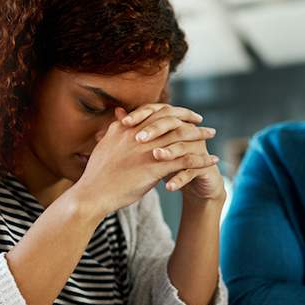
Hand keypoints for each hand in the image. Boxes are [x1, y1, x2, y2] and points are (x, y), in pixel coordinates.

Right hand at [73, 107, 217, 214]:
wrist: (93, 194)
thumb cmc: (98, 173)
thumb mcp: (106, 143)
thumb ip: (116, 127)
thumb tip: (120, 114)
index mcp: (129, 128)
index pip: (156, 112)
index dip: (173, 111)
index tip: (184, 114)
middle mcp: (140, 135)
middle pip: (172, 121)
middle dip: (190, 119)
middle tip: (202, 122)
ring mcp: (148, 151)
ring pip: (181, 138)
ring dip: (199, 136)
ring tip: (212, 136)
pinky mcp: (155, 169)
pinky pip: (185, 161)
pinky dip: (201, 159)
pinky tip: (212, 160)